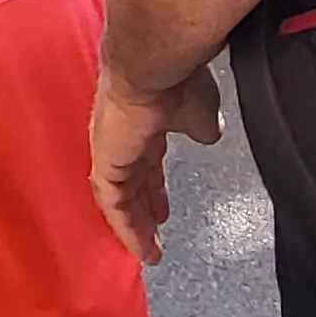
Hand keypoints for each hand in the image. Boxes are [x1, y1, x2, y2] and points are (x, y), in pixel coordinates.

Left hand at [90, 65, 224, 265]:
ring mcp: (111, 149)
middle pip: (131, 180)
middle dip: (144, 207)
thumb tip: (209, 135)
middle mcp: (122, 135)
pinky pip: (113, 203)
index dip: (155, 184)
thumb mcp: (201, 112)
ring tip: (149, 251)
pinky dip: (126, 227)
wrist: (154, 65)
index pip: (147, 158)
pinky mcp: (106, 162)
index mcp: (144, 120)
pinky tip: (140, 247)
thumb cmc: (177, 79)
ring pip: (120, 196)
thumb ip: (202, 126)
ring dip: (136, 225)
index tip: (163, 204)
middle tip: (154, 231)